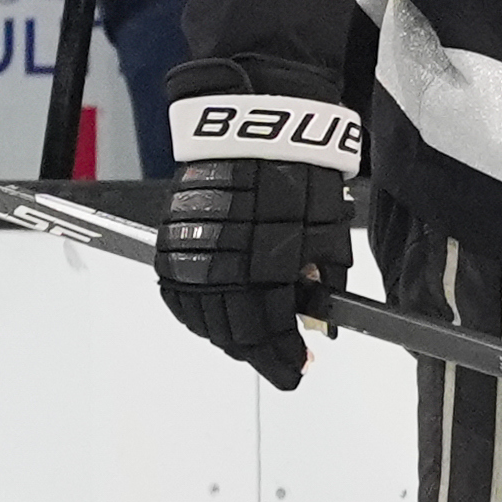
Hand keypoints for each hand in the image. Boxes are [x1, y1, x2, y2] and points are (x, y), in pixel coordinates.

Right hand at [151, 60, 357, 388]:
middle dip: (260, 354)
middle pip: (235, 337)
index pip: (271, 339)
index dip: (286, 361)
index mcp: (264, 277)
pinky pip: (180, 297)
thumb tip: (319, 318)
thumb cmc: (298, 177)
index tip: (298, 369)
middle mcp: (223, 275)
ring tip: (250, 340)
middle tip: (279, 360)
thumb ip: (322, 286)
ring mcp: (193, 261)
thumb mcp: (327, 237)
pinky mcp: (174, 245)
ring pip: (204, 322)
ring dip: (228, 338)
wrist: (257, 132)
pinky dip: (197, 314)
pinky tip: (214, 317)